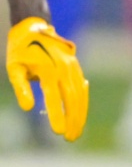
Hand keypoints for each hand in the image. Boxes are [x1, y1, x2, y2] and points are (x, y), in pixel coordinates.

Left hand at [6, 17, 88, 141]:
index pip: (54, 98)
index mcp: (48, 70)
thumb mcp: (14, 68)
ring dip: (80, 114)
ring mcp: (73, 68)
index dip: (57, 116)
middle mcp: (64, 69)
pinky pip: (82, 88)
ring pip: (81, 94)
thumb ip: (21, 87)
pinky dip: (83, 103)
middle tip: (70, 138)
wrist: (35, 28)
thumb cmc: (20, 50)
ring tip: (76, 131)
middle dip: (73, 120)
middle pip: (73, 98)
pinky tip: (81, 114)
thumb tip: (28, 108)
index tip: (58, 133)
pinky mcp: (76, 68)